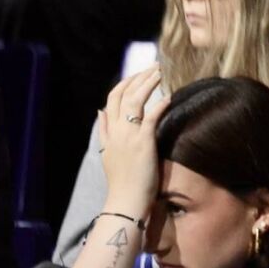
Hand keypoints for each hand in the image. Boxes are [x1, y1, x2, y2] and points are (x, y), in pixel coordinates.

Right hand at [97, 68, 166, 217]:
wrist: (125, 201)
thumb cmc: (123, 180)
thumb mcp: (108, 153)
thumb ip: (104, 131)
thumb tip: (99, 112)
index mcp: (109, 133)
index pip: (111, 100)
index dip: (125, 84)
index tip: (139, 74)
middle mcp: (116, 132)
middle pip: (121, 95)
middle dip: (138, 77)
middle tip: (154, 66)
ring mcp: (127, 136)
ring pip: (133, 101)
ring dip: (148, 84)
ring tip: (161, 73)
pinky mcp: (142, 143)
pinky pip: (150, 118)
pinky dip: (159, 105)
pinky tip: (169, 97)